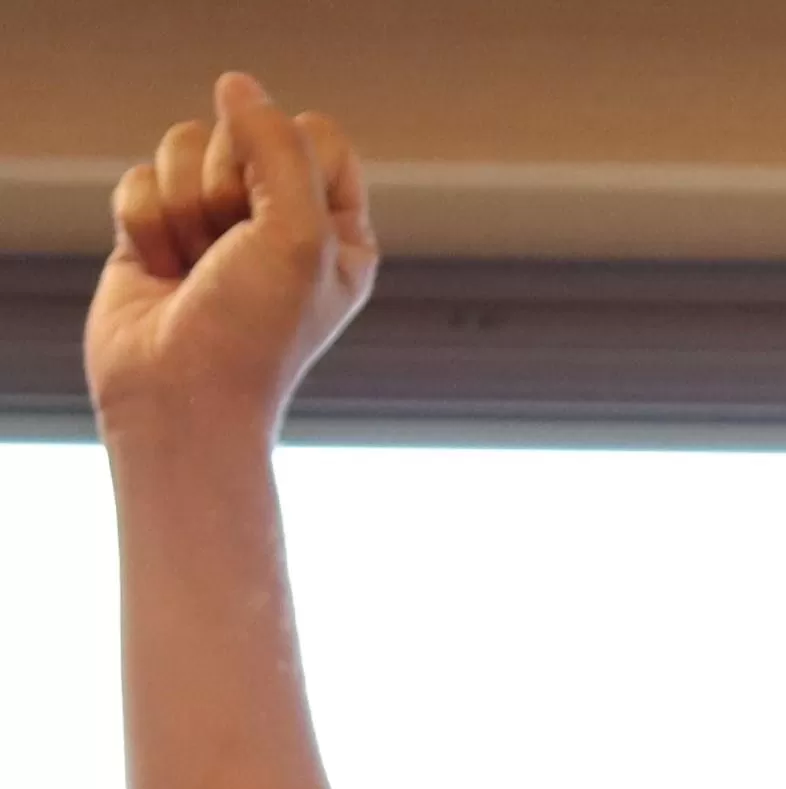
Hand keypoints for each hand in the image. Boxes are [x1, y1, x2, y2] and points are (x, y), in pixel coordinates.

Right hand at [87, 75, 375, 448]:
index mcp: (339, 229)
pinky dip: (145, 224)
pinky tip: (160, 272)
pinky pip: (137, 179)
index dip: (287, 158)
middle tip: (231, 250)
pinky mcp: (157, 230)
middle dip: (227, 186)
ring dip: (184, 208)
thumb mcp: (298, 234)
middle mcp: (281, 221)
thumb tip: (237, 84)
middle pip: (244, 132)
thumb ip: (278, 146)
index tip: (282, 218)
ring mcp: (216, 224)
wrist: (178, 398)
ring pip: (183, 147)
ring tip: (196, 267)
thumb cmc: (254, 331)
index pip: (316, 134)